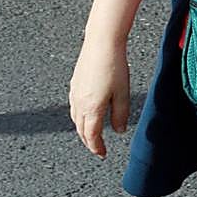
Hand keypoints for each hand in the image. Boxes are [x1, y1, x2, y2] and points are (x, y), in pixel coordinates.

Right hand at [69, 38, 130, 157]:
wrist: (101, 42)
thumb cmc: (113, 65)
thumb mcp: (122, 93)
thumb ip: (121, 114)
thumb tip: (119, 130)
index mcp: (91, 108)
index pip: (91, 136)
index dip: (97, 147)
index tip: (103, 154)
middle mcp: (78, 103)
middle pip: (81, 130)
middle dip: (89, 141)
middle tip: (97, 147)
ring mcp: (74, 93)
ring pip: (76, 119)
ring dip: (83, 129)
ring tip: (92, 133)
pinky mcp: (74, 83)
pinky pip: (74, 107)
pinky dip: (79, 116)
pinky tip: (86, 112)